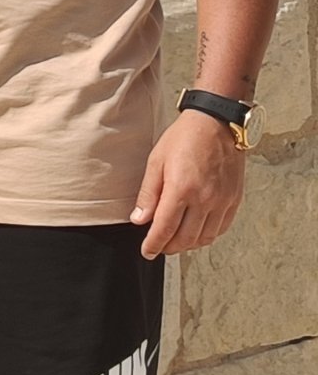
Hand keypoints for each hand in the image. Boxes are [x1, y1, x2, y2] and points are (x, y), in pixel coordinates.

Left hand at [130, 110, 246, 257]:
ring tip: (176, 240)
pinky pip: (221, 228)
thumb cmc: (184, 138)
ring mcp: (222, 201)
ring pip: (204, 237)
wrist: (217, 122)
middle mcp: (204, 199)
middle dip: (169, 247)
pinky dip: (207, 235)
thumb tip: (139, 219)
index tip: (147, 252)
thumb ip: (148, 194)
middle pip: (185, 238)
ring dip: (188, 244)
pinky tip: (197, 231)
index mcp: (181, 189)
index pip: (165, 229)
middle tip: (159, 247)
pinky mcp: (234, 199)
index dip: (154, 245)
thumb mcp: (156, 161)